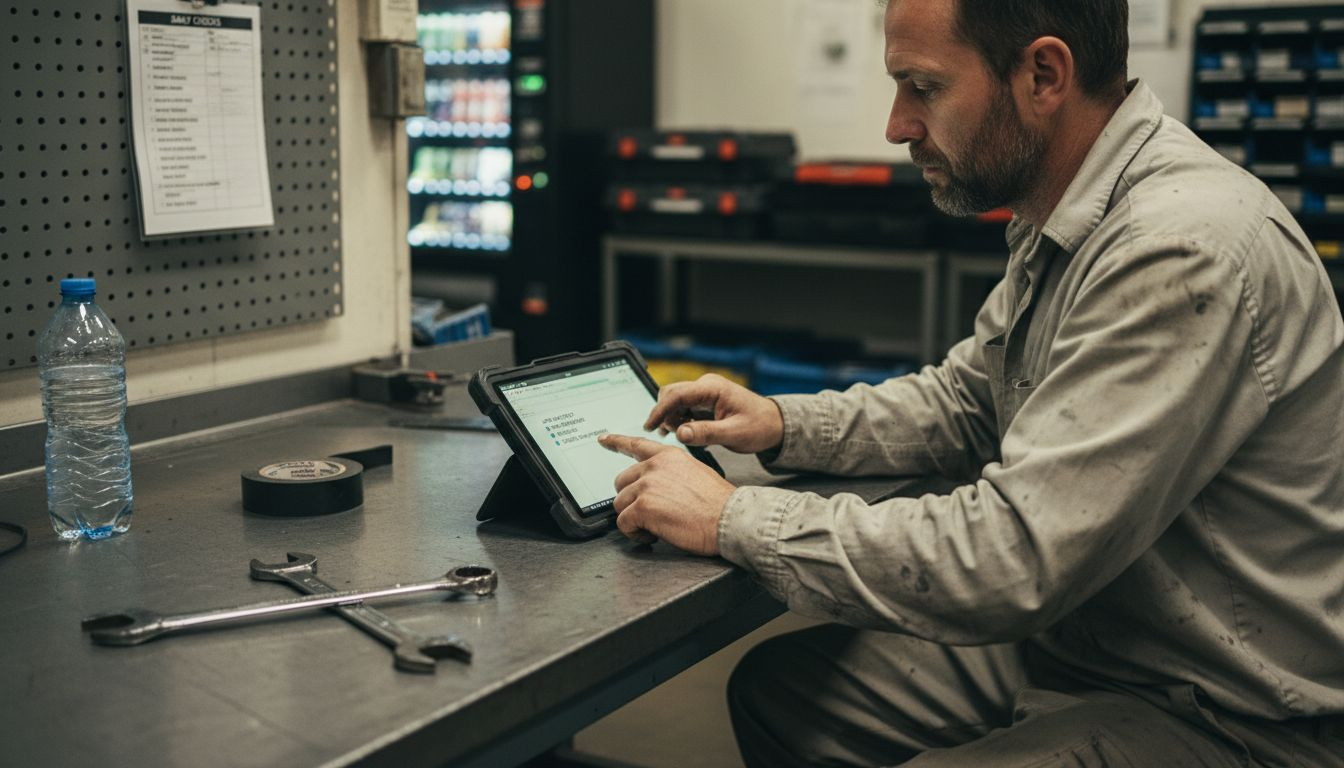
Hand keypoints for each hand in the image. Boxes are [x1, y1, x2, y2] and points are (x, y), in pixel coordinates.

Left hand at [598, 433, 736, 554]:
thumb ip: (671, 473)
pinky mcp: (643, 507)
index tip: (603, 439)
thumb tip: (657, 486)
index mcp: (668, 456)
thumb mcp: (696, 473)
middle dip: (631, 500)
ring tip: (655, 527)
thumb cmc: (718, 503)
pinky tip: (652, 535)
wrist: (730, 519)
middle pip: (622, 482)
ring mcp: (647, 485)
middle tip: (649, 513)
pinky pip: (623, 523)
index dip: (616, 442)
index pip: (636, 445)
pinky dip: (634, 533)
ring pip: (620, 504)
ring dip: (633, 519)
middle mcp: (654, 467)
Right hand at [644, 374, 783, 454]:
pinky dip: (680, 420)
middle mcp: (706, 386)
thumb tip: (680, 433)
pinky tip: (686, 432)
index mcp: (713, 388)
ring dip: (672, 418)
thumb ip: (706, 433)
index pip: (677, 394)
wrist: (775, 425)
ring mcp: (705, 392)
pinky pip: (684, 407)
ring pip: (675, 401)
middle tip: (669, 435)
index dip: (660, 410)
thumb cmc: (759, 427)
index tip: (649, 426)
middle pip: (671, 394)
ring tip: (683, 435)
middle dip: (665, 414)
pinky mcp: (705, 401)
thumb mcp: (734, 434)